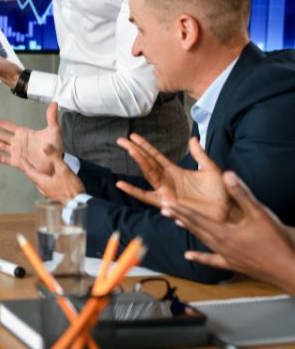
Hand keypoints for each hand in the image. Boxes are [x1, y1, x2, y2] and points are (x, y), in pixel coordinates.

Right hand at [0, 102, 61, 176]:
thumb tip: (54, 103)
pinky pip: (3, 159)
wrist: (56, 163)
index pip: (7, 126)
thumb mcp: (54, 130)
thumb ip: (51, 117)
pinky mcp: (17, 162)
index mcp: (23, 133)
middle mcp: (17, 142)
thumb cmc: (56, 146)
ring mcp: (16, 152)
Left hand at [20, 143, 84, 201]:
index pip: (30, 172)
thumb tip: (46, 146)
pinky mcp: (56, 196)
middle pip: (34, 178)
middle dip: (31, 170)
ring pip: (41, 182)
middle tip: (28, 164)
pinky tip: (52, 179)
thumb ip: (55, 157)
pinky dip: (46, 180)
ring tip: (39, 170)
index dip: (25, 165)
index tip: (21, 159)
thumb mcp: (63, 170)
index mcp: (42, 182)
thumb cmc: (71, 189)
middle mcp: (44, 189)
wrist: (78, 204)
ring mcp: (50, 193)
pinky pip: (48, 186)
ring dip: (39, 175)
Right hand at [115, 135, 229, 220]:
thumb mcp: (211, 169)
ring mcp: (165, 191)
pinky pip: (146, 196)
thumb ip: (200, 155)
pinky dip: (133, 191)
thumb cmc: (222, 193)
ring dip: (139, 161)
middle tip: (120, 139)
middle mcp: (167, 180)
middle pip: (147, 162)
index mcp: (176, 171)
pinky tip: (121, 184)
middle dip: (134, 150)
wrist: (228, 212)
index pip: (155, 156)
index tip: (132, 136)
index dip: (145, 146)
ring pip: (147, 173)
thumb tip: (193, 138)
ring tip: (129, 150)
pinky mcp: (166, 203)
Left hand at [166, 172, 294, 293]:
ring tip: (176, 222)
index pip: (196, 217)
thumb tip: (227, 174)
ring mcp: (225, 256)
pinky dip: (200, 257)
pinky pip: (211, 260)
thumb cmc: (275, 242)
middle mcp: (220, 245)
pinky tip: (188, 255)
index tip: (165, 203)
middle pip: (195, 228)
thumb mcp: (259, 213)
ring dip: (189, 230)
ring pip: (201, 240)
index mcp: (223, 232)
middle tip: (163, 208)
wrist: (290, 269)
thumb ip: (241, 193)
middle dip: (179, 217)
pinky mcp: (233, 264)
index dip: (180, 209)